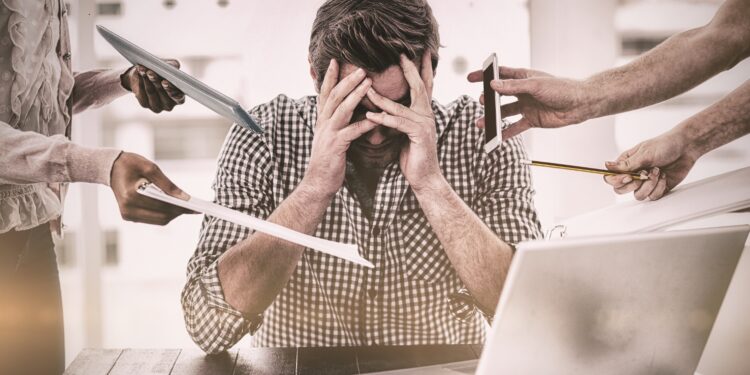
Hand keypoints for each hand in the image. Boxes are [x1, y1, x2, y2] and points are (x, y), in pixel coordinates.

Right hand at [110, 152, 193, 224]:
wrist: (111, 168)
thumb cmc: (131, 164)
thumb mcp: (151, 168)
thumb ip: (168, 184)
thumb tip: (185, 198)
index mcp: (131, 195)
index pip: (162, 206)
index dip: (180, 207)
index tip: (196, 207)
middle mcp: (128, 209)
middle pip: (162, 217)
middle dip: (179, 212)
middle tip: (194, 207)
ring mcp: (128, 215)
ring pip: (159, 221)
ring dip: (173, 214)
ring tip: (185, 206)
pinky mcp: (129, 217)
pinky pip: (153, 219)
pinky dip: (164, 213)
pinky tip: (173, 206)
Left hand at [122, 59, 185, 112]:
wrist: (148, 74)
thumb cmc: (163, 71)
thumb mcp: (171, 66)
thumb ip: (174, 66)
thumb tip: (171, 67)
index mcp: (179, 98)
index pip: (178, 98)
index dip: (171, 91)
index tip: (165, 82)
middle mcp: (169, 105)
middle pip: (163, 94)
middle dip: (156, 82)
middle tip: (150, 72)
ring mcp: (157, 106)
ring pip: (151, 92)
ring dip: (146, 79)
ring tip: (144, 69)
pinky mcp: (145, 104)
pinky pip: (142, 92)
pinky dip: (140, 80)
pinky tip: (140, 72)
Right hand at [304, 59, 378, 195]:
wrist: (318, 183)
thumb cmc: (328, 161)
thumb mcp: (329, 137)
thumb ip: (336, 123)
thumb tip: (345, 111)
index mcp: (322, 120)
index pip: (325, 93)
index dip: (330, 77)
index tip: (335, 61)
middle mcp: (323, 123)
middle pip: (334, 96)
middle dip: (347, 80)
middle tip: (361, 67)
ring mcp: (328, 134)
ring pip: (342, 109)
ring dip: (355, 94)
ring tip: (368, 83)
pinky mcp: (336, 146)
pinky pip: (352, 132)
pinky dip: (365, 124)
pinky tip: (377, 118)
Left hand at [365, 53, 441, 191]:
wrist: (424, 178)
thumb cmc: (413, 156)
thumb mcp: (405, 133)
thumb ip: (399, 118)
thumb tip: (386, 108)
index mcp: (424, 113)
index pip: (423, 86)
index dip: (420, 69)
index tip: (417, 53)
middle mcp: (427, 115)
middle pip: (419, 87)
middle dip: (410, 70)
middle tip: (401, 55)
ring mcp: (425, 124)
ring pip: (401, 106)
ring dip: (381, 98)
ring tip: (366, 88)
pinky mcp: (419, 135)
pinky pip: (398, 123)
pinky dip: (383, 119)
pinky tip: (370, 116)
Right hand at [467, 67, 590, 139]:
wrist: (579, 105)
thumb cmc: (561, 89)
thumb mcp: (535, 85)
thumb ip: (513, 86)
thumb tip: (493, 85)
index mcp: (523, 78)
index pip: (500, 75)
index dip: (485, 76)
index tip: (470, 78)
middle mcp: (522, 92)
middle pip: (499, 95)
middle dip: (488, 99)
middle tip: (481, 102)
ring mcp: (526, 106)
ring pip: (504, 113)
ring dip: (493, 118)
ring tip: (481, 123)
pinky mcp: (531, 120)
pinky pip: (515, 127)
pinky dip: (505, 132)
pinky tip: (496, 137)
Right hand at [603, 131, 697, 200]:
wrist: (686, 148)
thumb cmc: (665, 145)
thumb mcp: (644, 153)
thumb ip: (626, 164)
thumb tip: (607, 166)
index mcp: (626, 164)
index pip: (611, 178)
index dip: (617, 181)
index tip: (629, 177)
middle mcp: (633, 174)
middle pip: (620, 190)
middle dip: (633, 185)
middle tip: (644, 175)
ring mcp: (644, 183)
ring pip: (638, 195)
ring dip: (649, 185)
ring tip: (657, 171)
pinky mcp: (656, 188)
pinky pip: (652, 197)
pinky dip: (659, 187)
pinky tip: (664, 176)